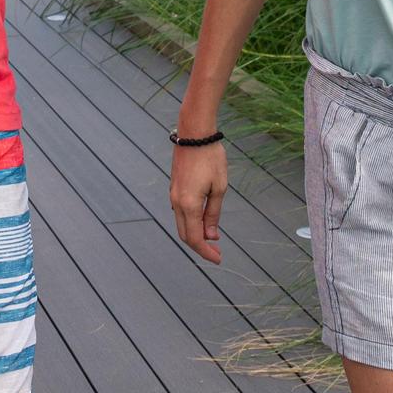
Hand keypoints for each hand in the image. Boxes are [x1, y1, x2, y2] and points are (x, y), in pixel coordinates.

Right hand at [168, 137, 226, 263]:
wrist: (194, 133)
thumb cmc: (211, 158)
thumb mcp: (219, 187)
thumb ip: (213, 213)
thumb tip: (211, 235)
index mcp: (189, 204)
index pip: (194, 238)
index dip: (205, 252)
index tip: (218, 259)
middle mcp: (177, 202)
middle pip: (185, 234)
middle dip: (200, 246)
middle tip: (217, 251)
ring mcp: (173, 194)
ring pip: (181, 223)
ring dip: (195, 233)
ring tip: (212, 237)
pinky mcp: (174, 187)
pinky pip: (180, 212)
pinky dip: (190, 221)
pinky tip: (203, 220)